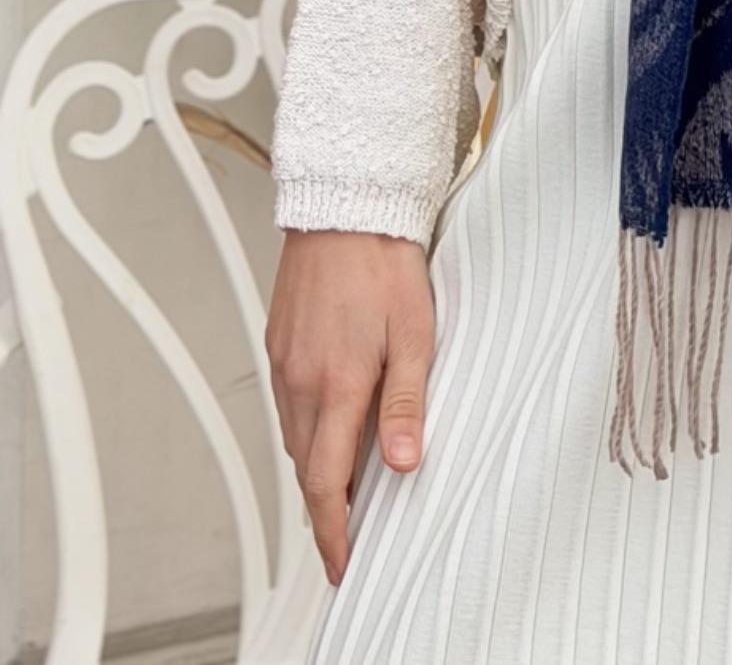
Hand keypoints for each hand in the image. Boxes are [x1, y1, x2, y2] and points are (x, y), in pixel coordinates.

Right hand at [266, 229, 435, 584]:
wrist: (345, 206)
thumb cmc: (386, 262)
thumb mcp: (415, 333)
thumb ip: (405, 402)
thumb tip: (403, 463)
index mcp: (338, 385)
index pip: (327, 483)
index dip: (333, 531)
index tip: (342, 562)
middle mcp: (301, 381)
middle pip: (307, 468)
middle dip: (324, 509)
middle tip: (346, 536)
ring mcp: (284, 363)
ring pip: (294, 439)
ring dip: (314, 471)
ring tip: (339, 493)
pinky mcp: (277, 343)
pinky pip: (287, 405)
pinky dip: (305, 431)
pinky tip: (325, 428)